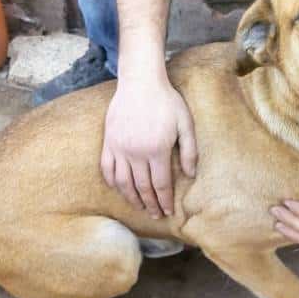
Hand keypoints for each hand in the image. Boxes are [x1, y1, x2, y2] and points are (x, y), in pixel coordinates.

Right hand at [101, 69, 196, 217]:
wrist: (140, 82)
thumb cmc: (167, 102)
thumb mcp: (186, 124)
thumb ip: (190, 151)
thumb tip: (191, 175)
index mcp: (157, 150)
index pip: (161, 185)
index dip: (165, 200)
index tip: (168, 211)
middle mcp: (136, 153)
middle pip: (143, 187)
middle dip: (151, 204)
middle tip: (156, 215)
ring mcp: (119, 148)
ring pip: (124, 182)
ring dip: (132, 198)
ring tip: (140, 207)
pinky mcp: (108, 141)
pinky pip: (107, 168)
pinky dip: (113, 182)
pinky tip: (120, 189)